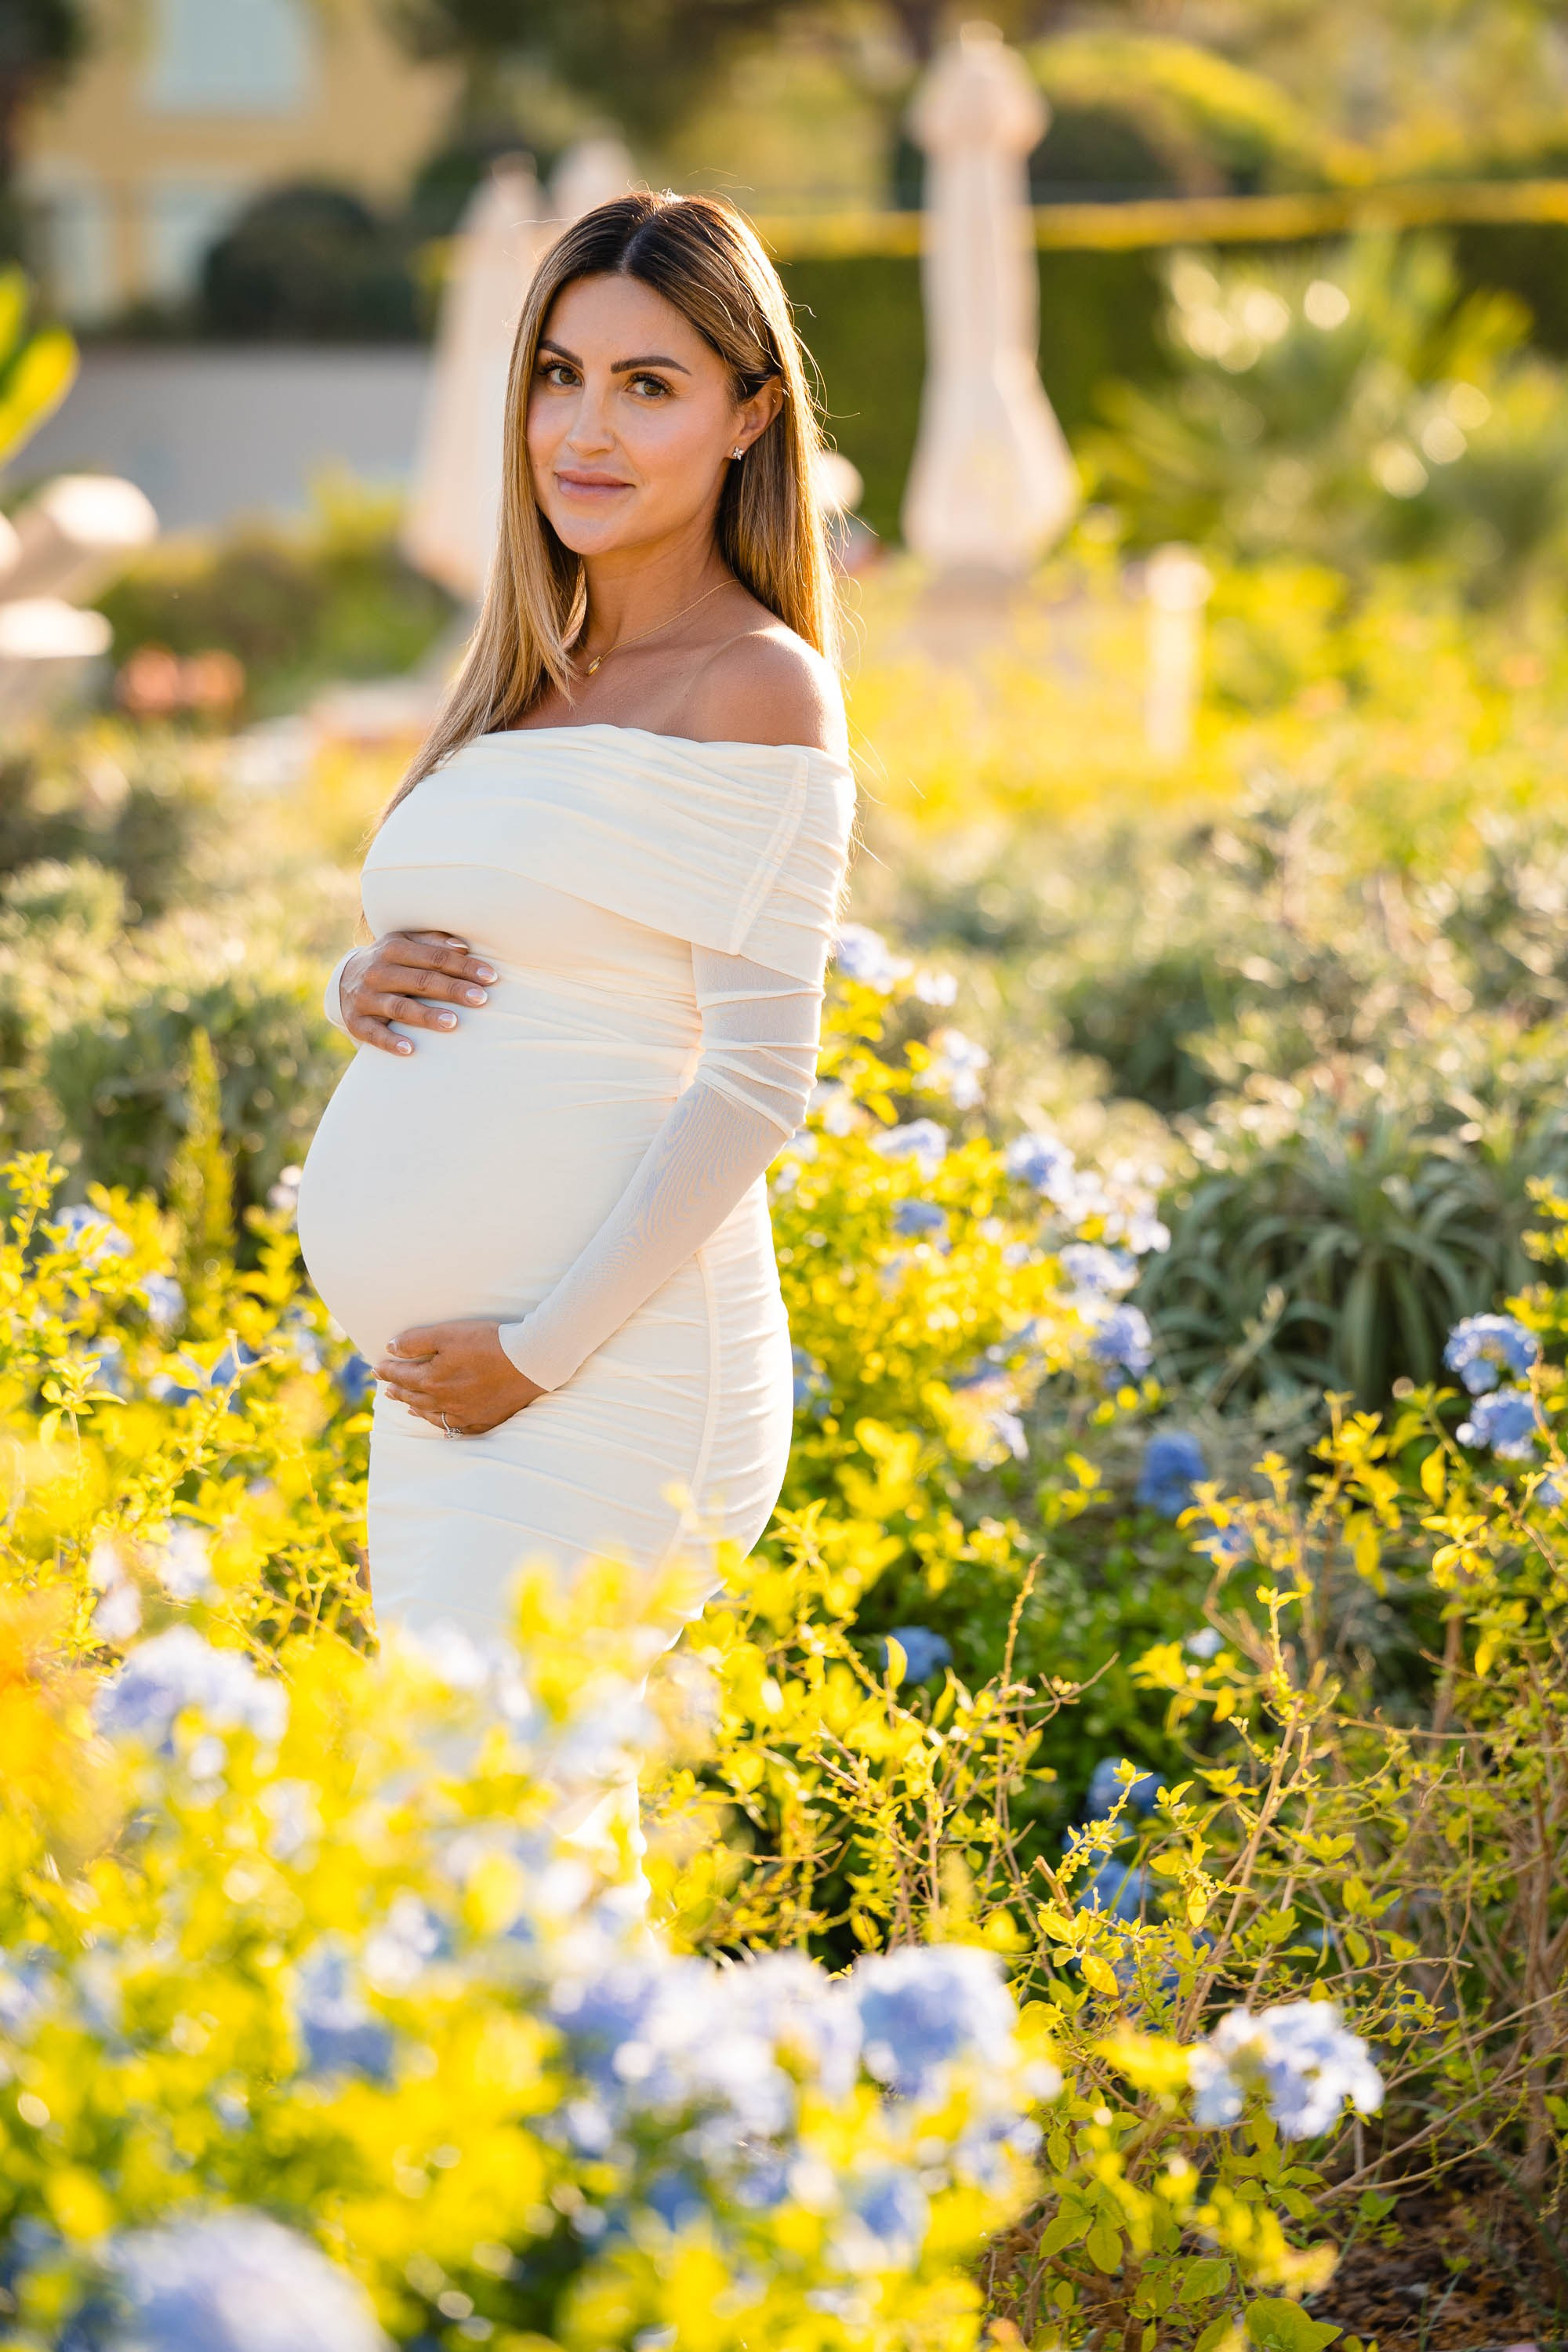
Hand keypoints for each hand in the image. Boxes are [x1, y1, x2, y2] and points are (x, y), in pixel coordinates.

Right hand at [340, 930, 495, 1056]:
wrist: (344, 980)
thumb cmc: (391, 961)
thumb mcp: (405, 943)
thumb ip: (433, 942)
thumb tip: (463, 947)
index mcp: (393, 948)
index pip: (435, 957)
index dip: (463, 966)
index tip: (490, 977)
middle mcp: (378, 971)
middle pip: (421, 980)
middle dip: (453, 989)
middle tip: (481, 999)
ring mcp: (366, 998)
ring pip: (401, 1007)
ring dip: (427, 1016)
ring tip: (453, 1023)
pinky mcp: (357, 1022)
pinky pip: (375, 1034)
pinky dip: (391, 1041)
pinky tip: (409, 1049)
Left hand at [375, 1321, 543, 1434]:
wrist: (529, 1361)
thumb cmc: (488, 1343)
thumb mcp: (447, 1333)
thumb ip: (416, 1341)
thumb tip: (390, 1348)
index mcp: (431, 1380)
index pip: (401, 1375)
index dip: (386, 1370)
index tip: (376, 1367)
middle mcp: (444, 1402)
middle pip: (413, 1397)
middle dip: (397, 1390)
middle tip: (386, 1387)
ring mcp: (464, 1414)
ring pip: (431, 1414)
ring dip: (415, 1407)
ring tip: (406, 1405)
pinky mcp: (484, 1419)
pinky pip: (456, 1426)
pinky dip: (442, 1422)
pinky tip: (441, 1420)